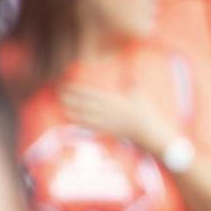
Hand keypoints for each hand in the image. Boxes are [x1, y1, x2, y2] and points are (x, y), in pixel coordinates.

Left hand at [58, 84, 174, 158]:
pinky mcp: (107, 130)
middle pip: (86, 103)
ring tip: (62, 103)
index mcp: (117, 101)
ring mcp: (107, 121)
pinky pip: (90, 125)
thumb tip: (131, 77)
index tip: (71, 85)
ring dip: (73, 108)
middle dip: (73, 97)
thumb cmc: (147, 114)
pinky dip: (79, 121)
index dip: (81, 90)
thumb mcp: (141, 97)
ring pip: (86, 114)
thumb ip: (133, 86)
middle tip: (60, 92)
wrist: (150, 133)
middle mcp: (110, 111)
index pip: (94, 94)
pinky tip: (71, 118)